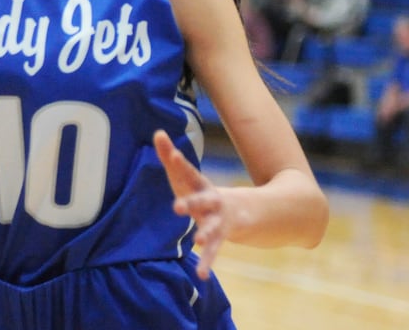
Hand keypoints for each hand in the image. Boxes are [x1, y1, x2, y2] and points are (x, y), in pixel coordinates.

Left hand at [155, 129, 228, 279]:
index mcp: (201, 184)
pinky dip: (207, 262)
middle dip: (191, 202)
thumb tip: (157, 132)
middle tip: (177, 206)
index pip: (189, 172)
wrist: (250, 211)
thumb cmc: (206, 192)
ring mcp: (220, 219)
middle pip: (201, 199)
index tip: (172, 153)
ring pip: (212, 227)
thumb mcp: (190, 177)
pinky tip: (201, 275)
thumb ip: (171, 157)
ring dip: (205, 233)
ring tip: (198, 240)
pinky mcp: (223, 237)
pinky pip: (214, 251)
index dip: (180, 163)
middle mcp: (212, 200)